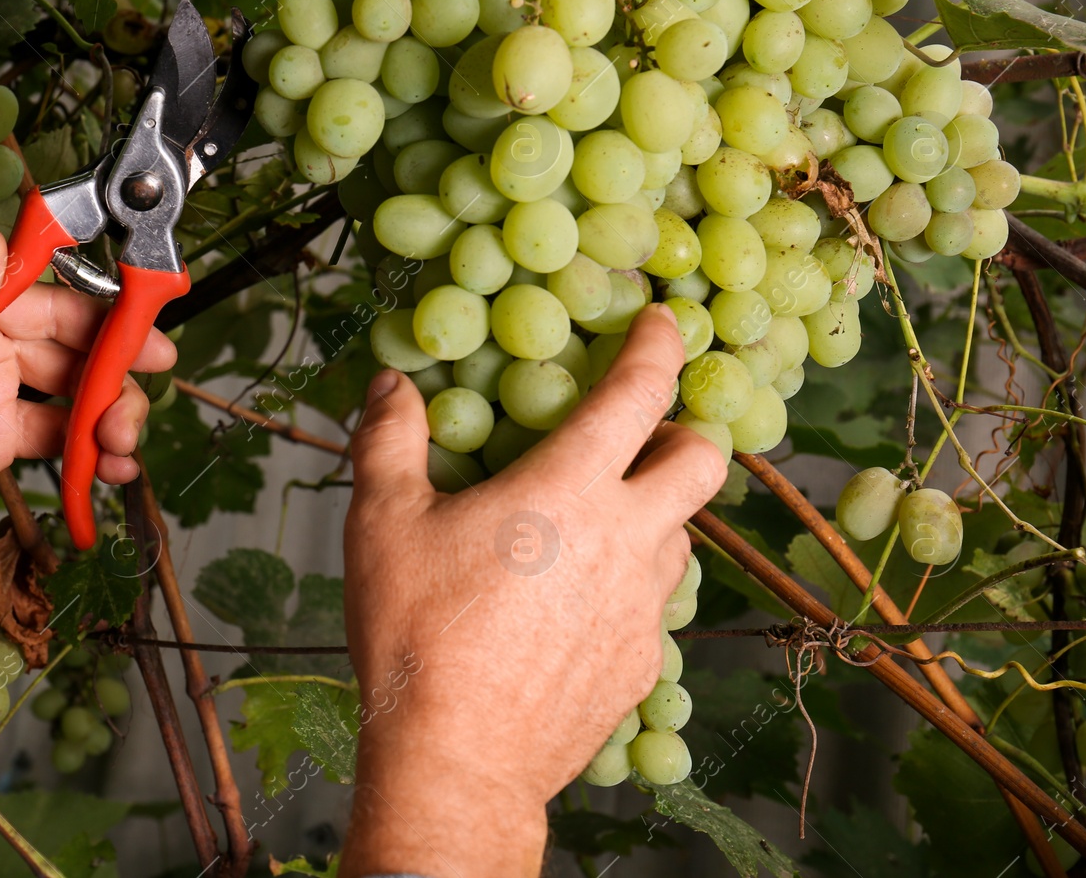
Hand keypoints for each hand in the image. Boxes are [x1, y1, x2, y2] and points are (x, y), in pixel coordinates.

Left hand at [0, 228, 175, 605]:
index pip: (38, 292)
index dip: (93, 297)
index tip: (141, 307)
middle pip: (71, 339)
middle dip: (118, 355)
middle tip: (156, 371)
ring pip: (75, 390)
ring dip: (112, 408)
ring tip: (125, 439)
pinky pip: (59, 440)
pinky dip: (94, 452)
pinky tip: (115, 468)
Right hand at [337, 305, 725, 877]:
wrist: (456, 761)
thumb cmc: (417, 636)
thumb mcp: (381, 524)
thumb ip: (390, 441)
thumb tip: (392, 387)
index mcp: (569, 491)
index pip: (639, 394)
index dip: (656, 346)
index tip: (661, 324)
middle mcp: (626, 541)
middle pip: (704, 464)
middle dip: (685, 434)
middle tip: (641, 436)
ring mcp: (643, 608)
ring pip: (683, 538)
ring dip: (655, 516)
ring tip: (597, 524)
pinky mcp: (642, 664)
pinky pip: (655, 605)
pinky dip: (632, 585)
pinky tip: (577, 604)